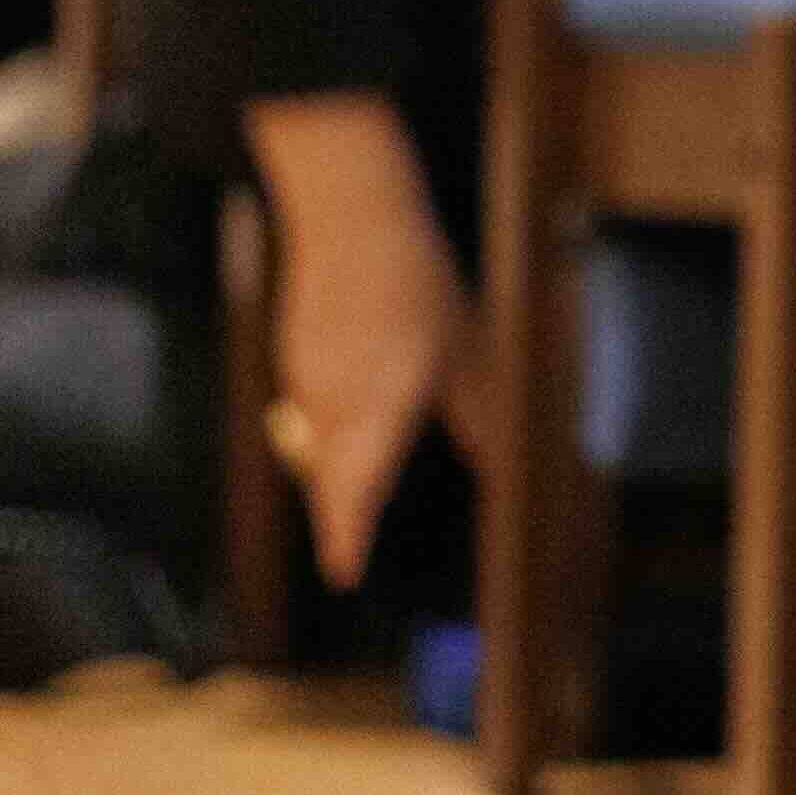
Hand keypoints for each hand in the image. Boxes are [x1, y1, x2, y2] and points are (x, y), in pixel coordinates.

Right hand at [247, 96, 470, 589]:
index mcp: (388, 396)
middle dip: (341, 516)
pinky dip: (330, 432)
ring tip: (355, 493)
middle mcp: (340, 397)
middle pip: (331, 479)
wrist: (353, 223)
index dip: (348, 532)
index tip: (345, 571)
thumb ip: (479, 413)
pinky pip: (310, 418)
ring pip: (319, 450)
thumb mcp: (467, 347)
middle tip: (348, 552)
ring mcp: (308, 382)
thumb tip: (503, 469)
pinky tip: (354, 411)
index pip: (360, 482)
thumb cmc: (420, 285)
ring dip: (337, 474)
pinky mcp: (292, 366)